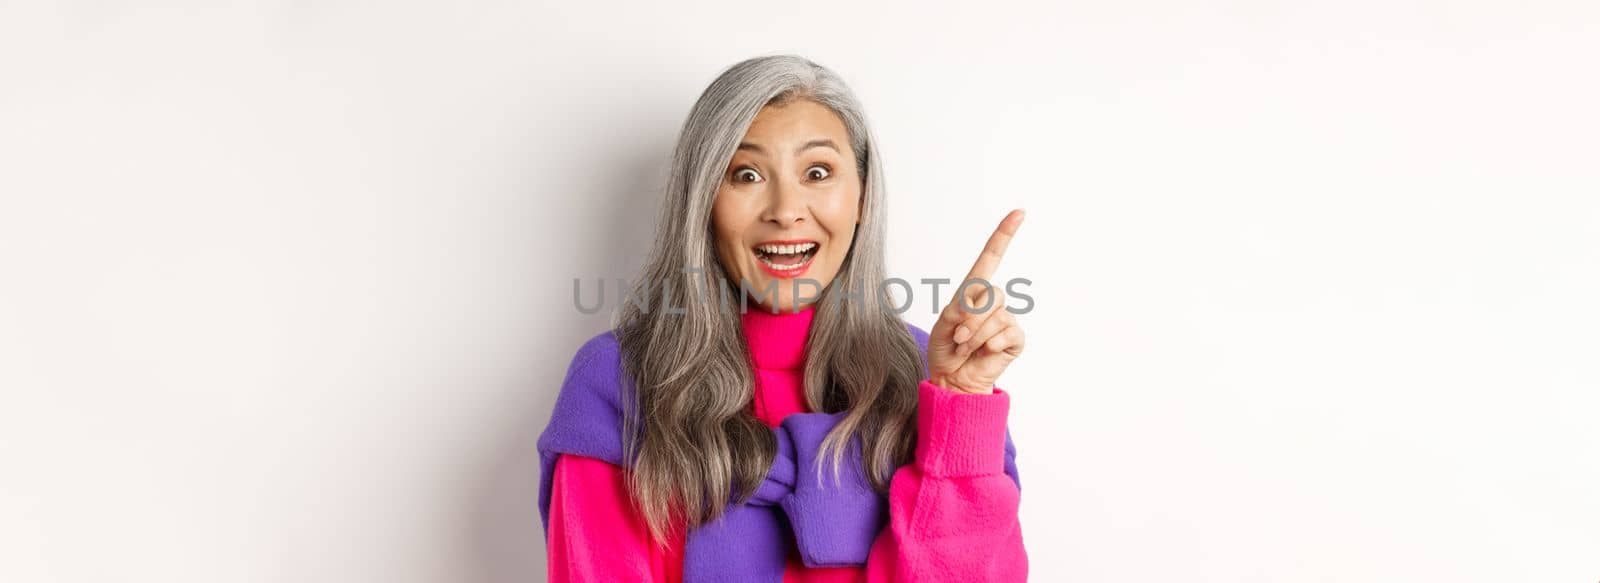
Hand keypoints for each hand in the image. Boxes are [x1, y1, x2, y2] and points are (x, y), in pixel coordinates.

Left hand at [927, 209, 1025, 394]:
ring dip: (975, 336)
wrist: (953, 379)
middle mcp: (992, 302)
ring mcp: (1005, 320)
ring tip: (966, 347)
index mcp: (973, 291)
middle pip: (990, 293)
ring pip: (996, 316)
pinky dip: (989, 345)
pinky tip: (984, 353)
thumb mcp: (942, 325)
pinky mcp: (1014, 338)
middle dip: (970, 318)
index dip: (1004, 235)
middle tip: (958, 337)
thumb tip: (974, 309)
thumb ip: (956, 311)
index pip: (991, 258)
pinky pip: (1006, 333)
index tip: (1019, 213)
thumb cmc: (946, 349)